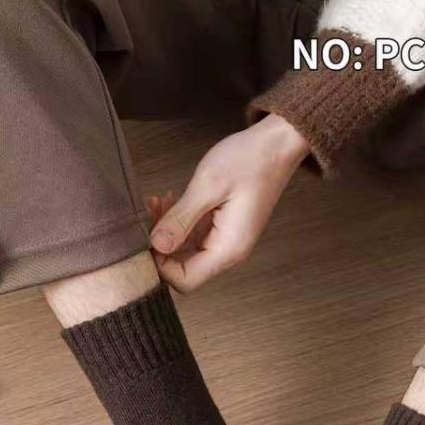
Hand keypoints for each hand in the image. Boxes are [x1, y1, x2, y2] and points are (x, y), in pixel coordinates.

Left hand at [148, 115, 308, 293]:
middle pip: (182, 268)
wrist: (277, 143)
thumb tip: (156, 245)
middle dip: (160, 245)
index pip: (185, 281)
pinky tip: (170, 200)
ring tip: (158, 202)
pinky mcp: (221, 228)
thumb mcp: (209, 186)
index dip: (160, 266)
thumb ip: (180, 219)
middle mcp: (227, 252)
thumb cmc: (250, 160)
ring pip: (184, 251)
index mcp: (227, 249)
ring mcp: (224, 241)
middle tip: (150, 213)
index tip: (147, 237)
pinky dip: (178, 222)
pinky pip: (192, 236)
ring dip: (167, 230)